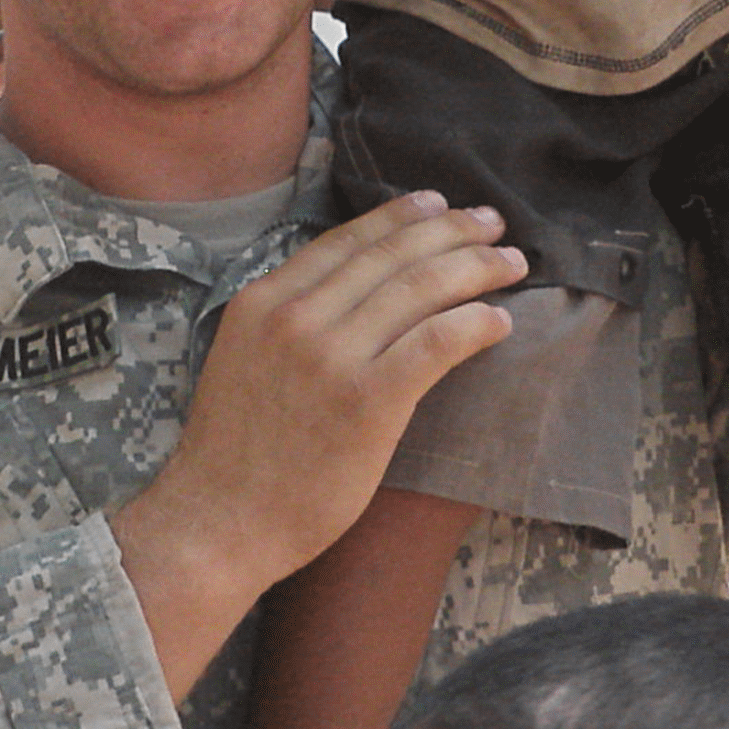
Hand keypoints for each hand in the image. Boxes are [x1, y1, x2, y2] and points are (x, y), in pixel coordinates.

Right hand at [111, 195, 518, 668]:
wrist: (217, 523)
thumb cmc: (233, 457)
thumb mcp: (243, 360)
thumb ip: (287, 323)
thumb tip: (349, 299)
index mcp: (262, 302)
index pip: (345, 240)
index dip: (399, 216)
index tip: (438, 205)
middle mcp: (296, 317)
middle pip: (390, 255)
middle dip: (451, 231)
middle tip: (492, 224)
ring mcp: (331, 357)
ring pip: (420, 288)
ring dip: (475, 268)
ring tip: (511, 265)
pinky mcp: (367, 401)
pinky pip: (436, 342)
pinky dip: (474, 323)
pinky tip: (500, 321)